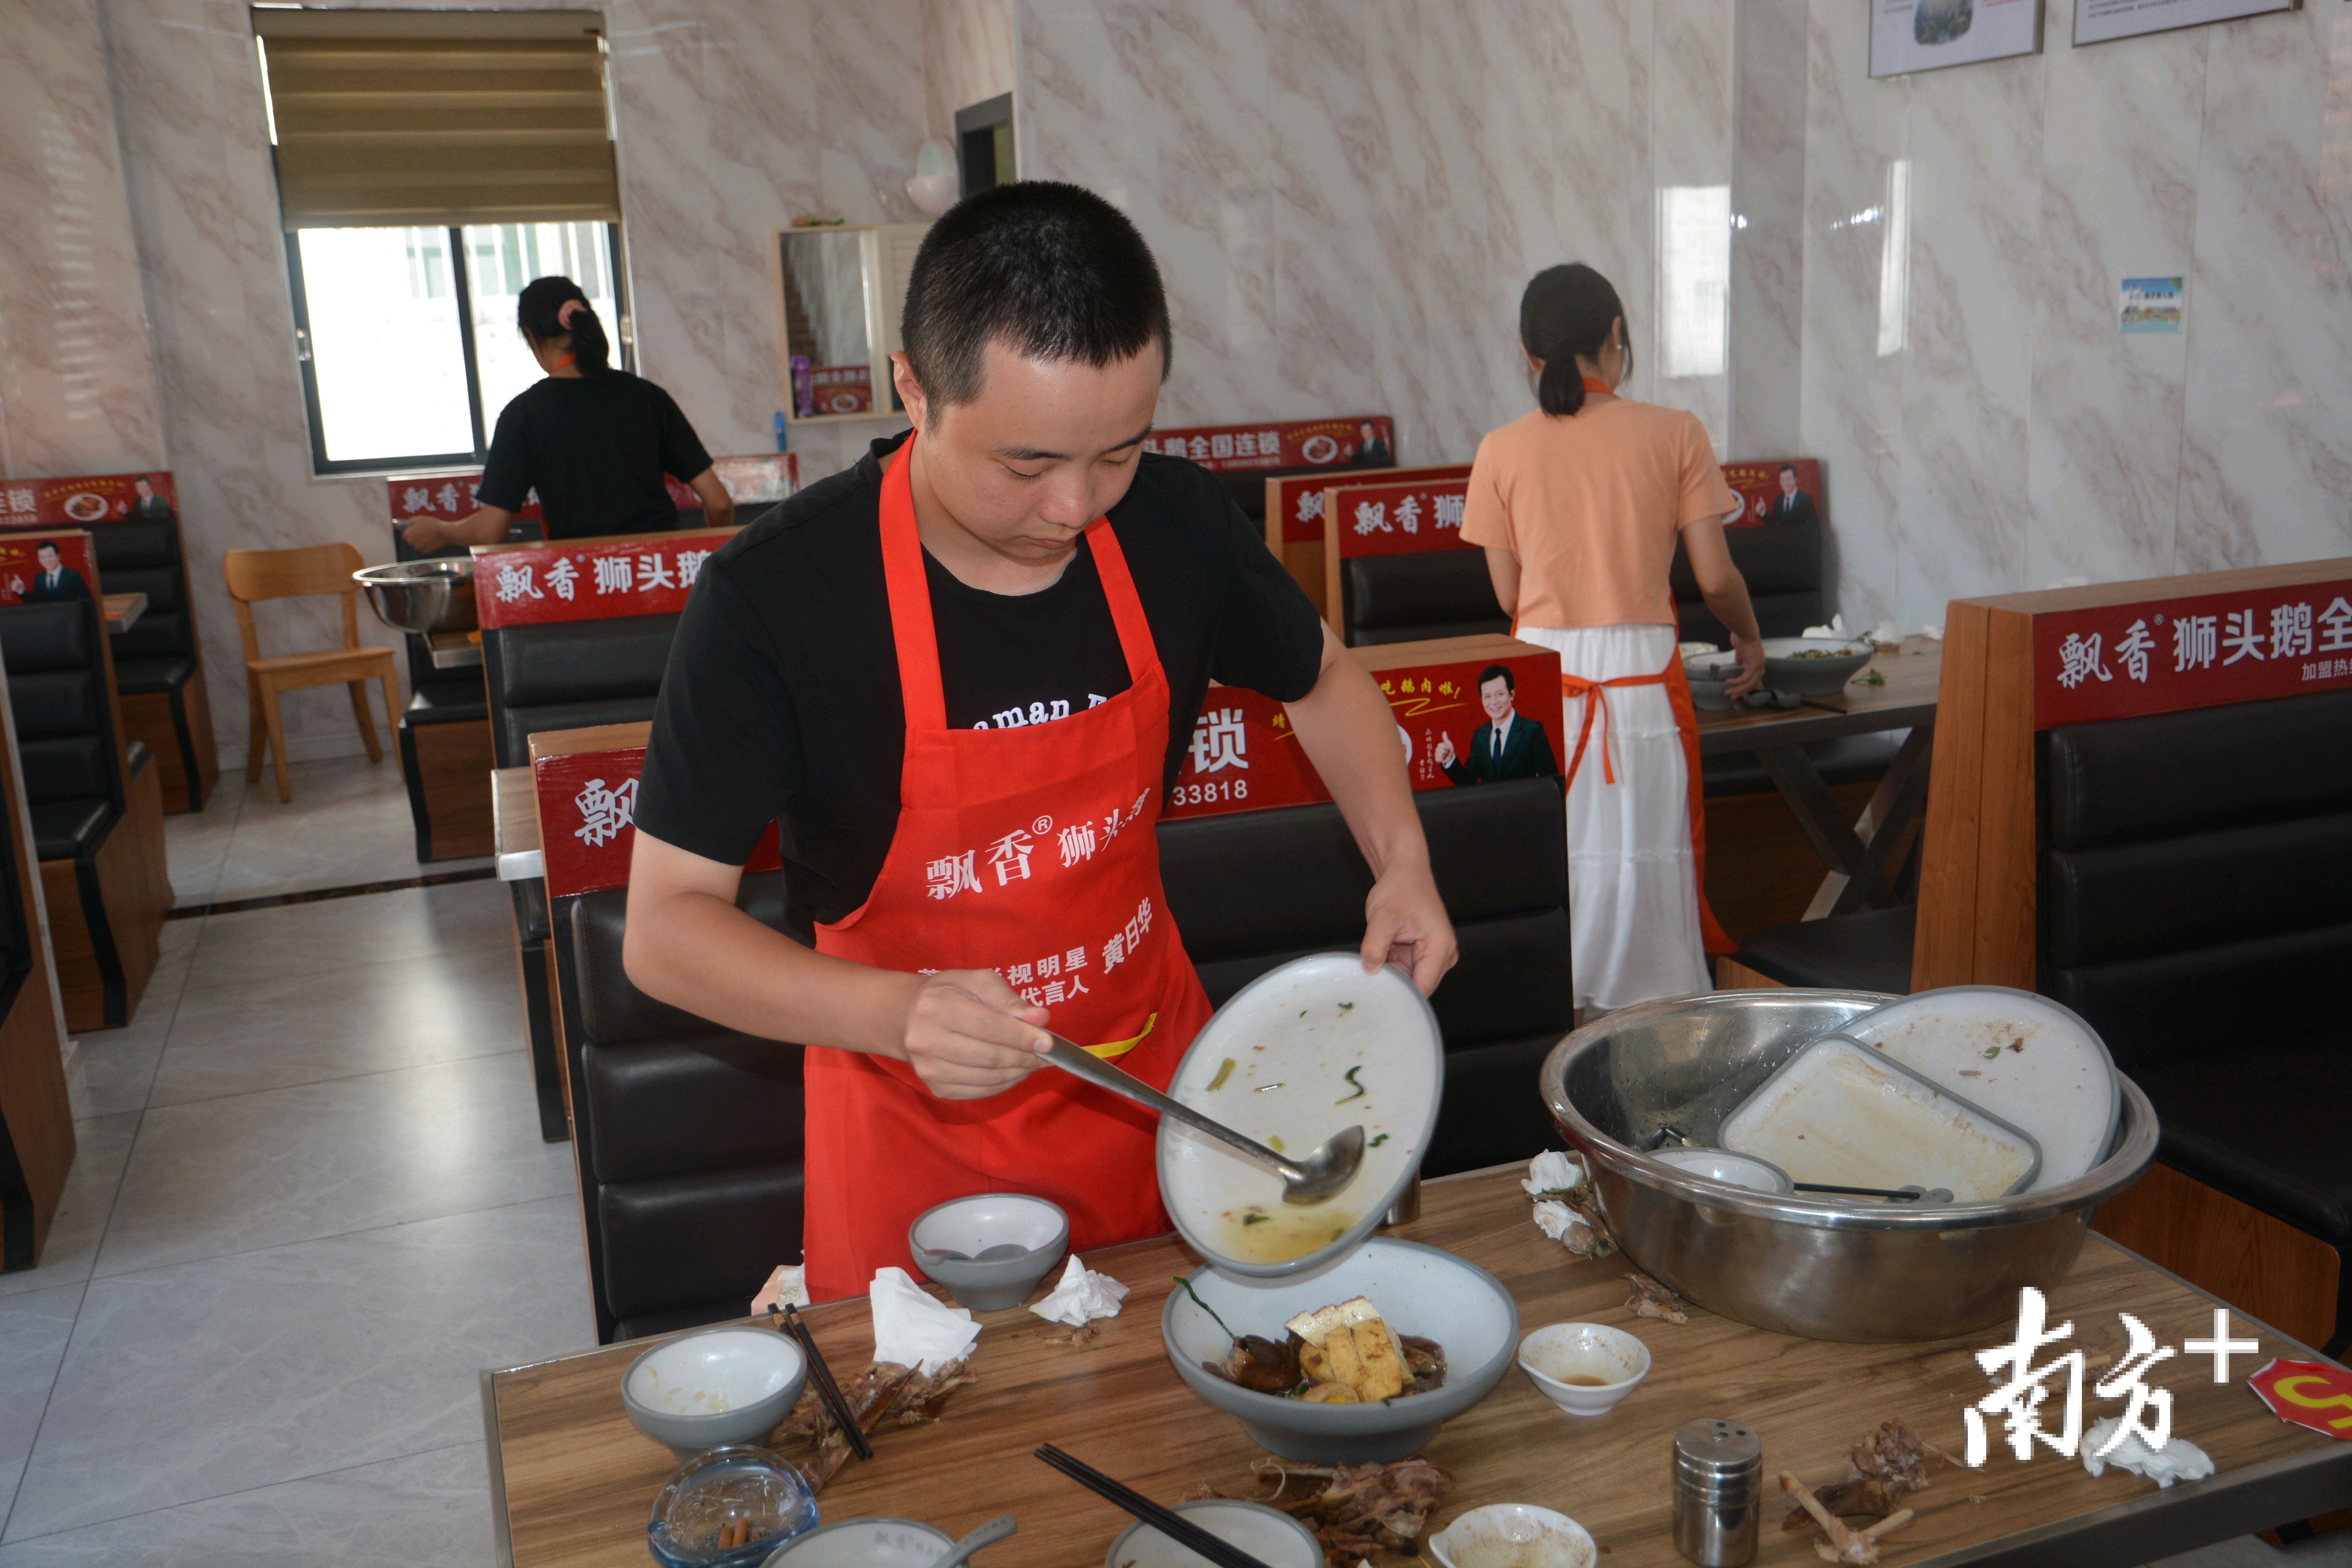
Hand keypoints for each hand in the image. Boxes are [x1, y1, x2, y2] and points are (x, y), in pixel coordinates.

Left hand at [401, 516, 445, 553]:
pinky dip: (426, 546)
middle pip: (411, 541)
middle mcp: (411, 542)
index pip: (405, 535)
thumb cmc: (432, 524)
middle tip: (423, 533)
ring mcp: (418, 547)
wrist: (444, 532)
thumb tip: (409, 522)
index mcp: (408, 534)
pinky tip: (431, 541)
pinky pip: (424, 549)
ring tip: (428, 537)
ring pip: (417, 545)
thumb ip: (412, 521)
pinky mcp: (425, 551)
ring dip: (421, 542)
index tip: (415, 531)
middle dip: (415, 538)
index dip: (410, 532)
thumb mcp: (420, 519)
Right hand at [894, 969, 1051, 1099]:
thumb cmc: (952, 994)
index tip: (1048, 1041)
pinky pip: (980, 1092)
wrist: (911, 1017)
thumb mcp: (978, 982)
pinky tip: (1015, 1071)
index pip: (989, 1026)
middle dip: (1024, 1057)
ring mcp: (929, 1069)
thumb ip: (1009, 999)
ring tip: (1033, 1061)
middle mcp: (925, 1041)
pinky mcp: (937, 1089)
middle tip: (1046, 1053)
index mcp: (935, 1007)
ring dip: (1018, 1072)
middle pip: (989, 1056)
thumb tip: (1040, 1019)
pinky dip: (1004, 1083)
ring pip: (987, 1078)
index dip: (1022, 1036)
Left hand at [1360, 856, 1457, 995]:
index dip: (1401, 995)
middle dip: (1394, 985)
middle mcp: (1442, 954)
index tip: (1378, 998)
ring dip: (1390, 974)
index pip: (1422, 988)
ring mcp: (1432, 954)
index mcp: (1441, 947)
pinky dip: (1389, 966)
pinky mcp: (1421, 952)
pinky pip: (1403, 969)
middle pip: (1417, 986)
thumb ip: (1375, 946)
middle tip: (1369, 980)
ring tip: (1373, 962)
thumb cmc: (1401, 887)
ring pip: (1408, 979)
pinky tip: (1377, 957)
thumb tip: (1369, 970)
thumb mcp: (1383, 917)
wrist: (1403, 871)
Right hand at [1432, 735, 1455, 767]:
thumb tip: (1444, 731)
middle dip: (1446, 752)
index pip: (1442, 746)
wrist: (1450, 756)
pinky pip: (1438, 759)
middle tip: (1447, 752)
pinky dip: (1442, 759)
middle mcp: (1437, 749)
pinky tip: (1443, 758)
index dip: (1447, 747)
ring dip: (1445, 756)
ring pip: (1440, 755)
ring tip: (1446, 755)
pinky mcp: (1436, 759)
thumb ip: (1445, 738)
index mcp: (1439, 745)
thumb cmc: (1449, 749)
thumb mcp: (1448, 743)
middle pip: (1441, 751)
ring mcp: (1436, 754)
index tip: (1448, 748)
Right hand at [1725, 634, 1767, 698]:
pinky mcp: (1754, 665)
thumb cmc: (1742, 637)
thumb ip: (1741, 657)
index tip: (1736, 690)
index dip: (1745, 685)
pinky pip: (1745, 678)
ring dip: (1738, 689)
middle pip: (1752, 684)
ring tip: (1728, 692)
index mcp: (1759, 662)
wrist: (1745, 631)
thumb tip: (1738, 663)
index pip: (1754, 678)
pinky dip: (1737, 682)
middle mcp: (1761, 665)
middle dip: (1741, 691)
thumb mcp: (1741, 650)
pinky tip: (1729, 682)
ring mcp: (1759, 666)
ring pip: (1749, 683)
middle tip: (1732, 696)